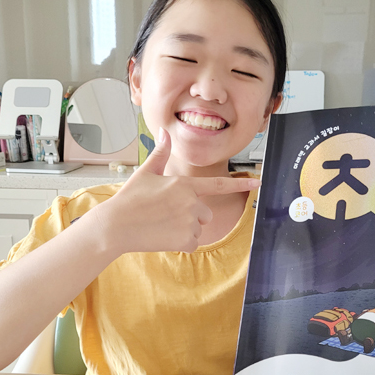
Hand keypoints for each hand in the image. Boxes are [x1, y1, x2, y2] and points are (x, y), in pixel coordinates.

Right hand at [92, 128, 258, 254]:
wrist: (116, 226)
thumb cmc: (130, 199)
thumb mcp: (146, 173)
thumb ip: (161, 153)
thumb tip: (164, 131)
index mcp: (185, 184)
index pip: (220, 184)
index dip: (241, 184)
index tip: (259, 183)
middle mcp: (192, 202)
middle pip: (205, 212)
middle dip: (191, 215)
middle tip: (166, 214)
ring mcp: (190, 222)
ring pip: (198, 228)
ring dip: (184, 229)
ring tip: (161, 224)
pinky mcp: (186, 240)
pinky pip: (192, 243)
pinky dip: (179, 243)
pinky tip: (162, 236)